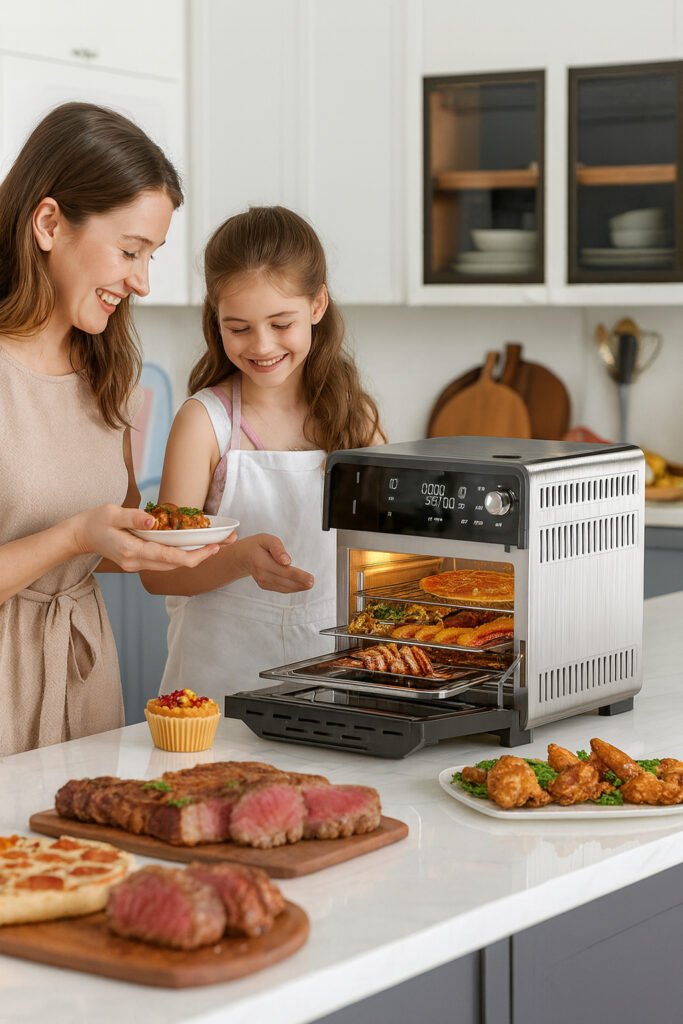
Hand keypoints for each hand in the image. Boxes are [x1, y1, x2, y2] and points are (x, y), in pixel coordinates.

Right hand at [71, 505, 222, 571]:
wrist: (80, 535)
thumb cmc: (95, 521)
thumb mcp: (111, 512)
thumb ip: (133, 517)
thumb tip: (154, 521)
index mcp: (132, 551)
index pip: (169, 559)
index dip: (195, 555)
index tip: (214, 547)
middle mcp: (137, 563)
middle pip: (176, 565)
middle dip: (202, 555)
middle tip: (225, 543)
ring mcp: (138, 565)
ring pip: (172, 565)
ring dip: (194, 556)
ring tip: (216, 543)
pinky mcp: (139, 562)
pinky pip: (164, 562)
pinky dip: (180, 555)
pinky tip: (193, 545)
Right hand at [234, 534, 313, 593]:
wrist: (243, 556)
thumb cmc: (256, 545)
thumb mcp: (267, 539)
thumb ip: (278, 549)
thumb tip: (287, 561)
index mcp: (262, 562)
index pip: (284, 571)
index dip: (298, 576)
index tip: (310, 579)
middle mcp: (261, 574)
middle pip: (285, 581)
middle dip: (300, 583)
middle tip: (312, 583)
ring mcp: (262, 582)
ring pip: (283, 587)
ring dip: (297, 588)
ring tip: (308, 585)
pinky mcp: (264, 585)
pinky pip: (280, 589)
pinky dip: (290, 588)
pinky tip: (299, 586)